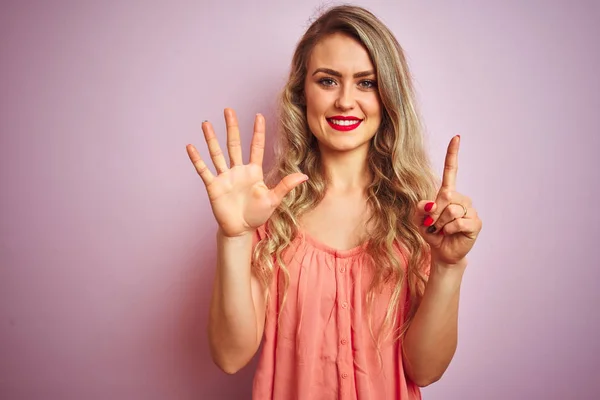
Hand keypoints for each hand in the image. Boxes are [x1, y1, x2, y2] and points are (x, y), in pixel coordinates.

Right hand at [186, 108, 307, 237]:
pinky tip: (191, 146)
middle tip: (228, 110)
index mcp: (253, 171)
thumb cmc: (257, 215)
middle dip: (232, 127)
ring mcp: (225, 177)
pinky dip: (197, 159)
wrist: (240, 230)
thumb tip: (304, 176)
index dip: (257, 132)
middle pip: (234, 144)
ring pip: (217, 153)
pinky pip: (204, 170)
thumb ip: (286, 186)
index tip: (259, 115)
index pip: (256, 147)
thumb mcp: (273, 200)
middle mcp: (238, 170)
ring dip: (211, 138)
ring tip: (206, 123)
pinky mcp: (214, 186)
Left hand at [415, 135, 481, 266]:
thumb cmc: (431, 231)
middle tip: (433, 223)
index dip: (453, 154)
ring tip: (442, 229)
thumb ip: (420, 208)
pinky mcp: (475, 223)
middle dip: (434, 212)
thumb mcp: (418, 219)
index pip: (451, 170)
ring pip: (451, 210)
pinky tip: (451, 234)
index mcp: (448, 193)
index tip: (456, 137)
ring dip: (441, 223)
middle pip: (446, 196)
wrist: (442, 251)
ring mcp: (470, 210)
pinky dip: (449, 230)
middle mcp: (461, 198)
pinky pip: (458, 223)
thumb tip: (432, 204)